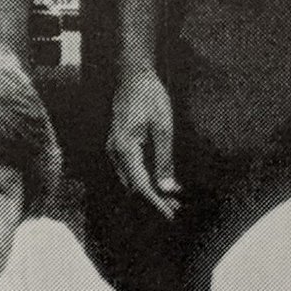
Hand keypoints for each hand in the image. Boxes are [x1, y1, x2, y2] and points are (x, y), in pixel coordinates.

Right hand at [108, 67, 179, 218]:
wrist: (133, 75)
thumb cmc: (150, 96)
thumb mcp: (163, 128)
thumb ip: (164, 160)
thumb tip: (168, 189)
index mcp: (124, 149)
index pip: (140, 185)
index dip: (156, 202)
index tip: (170, 214)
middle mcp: (114, 152)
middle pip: (133, 186)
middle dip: (154, 200)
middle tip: (176, 210)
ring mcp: (113, 149)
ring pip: (130, 179)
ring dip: (149, 191)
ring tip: (172, 200)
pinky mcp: (118, 145)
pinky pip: (129, 169)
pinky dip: (144, 178)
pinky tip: (159, 182)